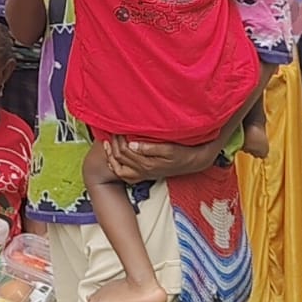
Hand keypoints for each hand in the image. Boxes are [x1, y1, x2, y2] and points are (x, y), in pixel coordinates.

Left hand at [102, 136, 217, 183]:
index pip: (124, 151)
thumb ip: (150, 147)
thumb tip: (131, 144)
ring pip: (118, 169)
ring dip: (110, 156)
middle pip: (119, 158)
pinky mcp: (145, 175)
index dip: (118, 138)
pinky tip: (113, 158)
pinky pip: (125, 176)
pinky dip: (116, 167)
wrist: (194, 162)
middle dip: (113, 143)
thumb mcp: (169, 148)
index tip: (116, 126)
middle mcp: (142, 171)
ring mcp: (143, 174)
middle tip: (112, 130)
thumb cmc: (183, 152)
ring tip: (107, 142)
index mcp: (147, 164)